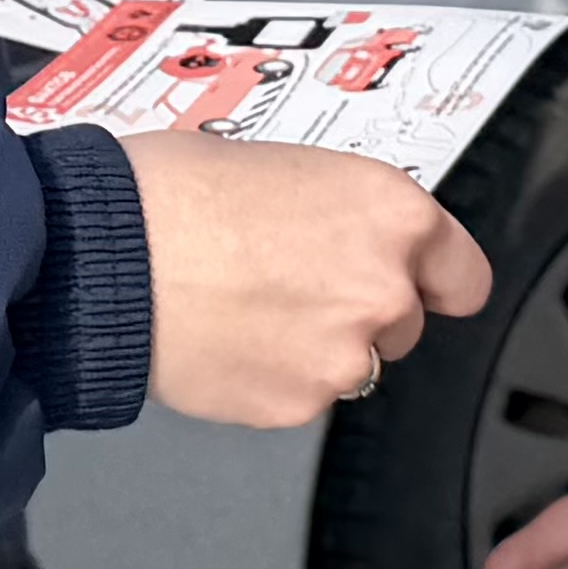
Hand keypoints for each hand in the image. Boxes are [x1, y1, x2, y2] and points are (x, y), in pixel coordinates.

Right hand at [126, 129, 489, 425]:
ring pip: (350, 365)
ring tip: (242, 311)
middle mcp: (384, 289)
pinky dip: (269, 378)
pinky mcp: (296, 405)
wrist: (104, 254)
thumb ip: (334, 209)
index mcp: (392, 214)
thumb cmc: (172, 188)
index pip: (464, 275)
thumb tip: (335, 232)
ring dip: (313, 348)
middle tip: (286, 284)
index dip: (434, 279)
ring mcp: (343, 357)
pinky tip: (222, 341)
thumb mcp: (279, 163)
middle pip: (403, 323)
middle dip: (356, 310)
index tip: (419, 284)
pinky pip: (299, 396)